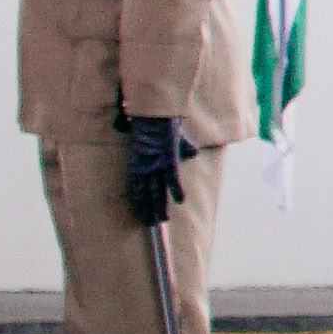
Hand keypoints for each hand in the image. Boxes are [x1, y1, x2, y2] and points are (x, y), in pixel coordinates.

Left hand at [115, 110, 189, 226]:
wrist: (155, 110)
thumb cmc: (160, 122)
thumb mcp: (172, 140)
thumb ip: (181, 149)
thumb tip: (192, 153)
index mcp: (141, 164)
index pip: (139, 188)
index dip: (142, 203)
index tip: (144, 216)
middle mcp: (145, 166)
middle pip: (148, 193)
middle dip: (151, 209)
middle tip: (153, 224)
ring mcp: (155, 163)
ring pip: (157, 190)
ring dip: (160, 206)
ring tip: (162, 220)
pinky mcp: (166, 157)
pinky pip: (171, 176)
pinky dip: (176, 188)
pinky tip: (181, 200)